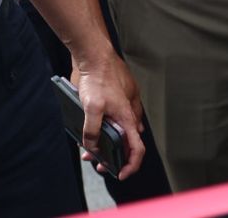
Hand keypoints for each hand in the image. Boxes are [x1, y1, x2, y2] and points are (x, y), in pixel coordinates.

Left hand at [70, 50, 146, 178]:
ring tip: (89, 147)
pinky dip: (105, 128)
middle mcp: (129, 113)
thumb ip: (92, 130)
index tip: (121, 174)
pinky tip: (92, 128)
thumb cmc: (97, 78)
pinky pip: (114, 118)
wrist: (95, 53)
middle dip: (113, 156)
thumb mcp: (91, 108)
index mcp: (128, 118)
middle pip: (127, 142)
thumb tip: (92, 146)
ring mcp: (123, 105)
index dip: (131, 165)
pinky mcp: (115, 98)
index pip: (137, 149)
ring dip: (106, 142)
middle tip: (99, 163)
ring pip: (119, 131)